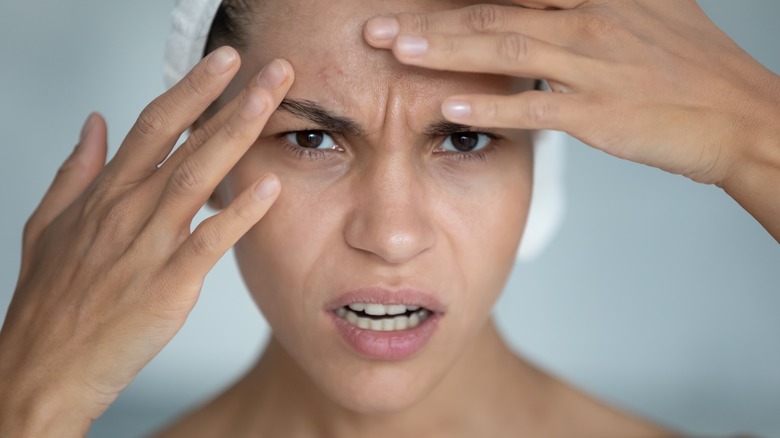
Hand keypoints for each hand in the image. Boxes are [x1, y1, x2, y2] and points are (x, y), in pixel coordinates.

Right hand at [0, 47, 292, 434]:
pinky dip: (238, 215)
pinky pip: (207, 243)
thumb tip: (94, 123)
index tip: (225, 62)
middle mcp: (127, 211)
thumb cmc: (47, 305)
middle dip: (230, 99)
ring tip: (271, 101)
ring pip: (197, 178)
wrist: (41, 371)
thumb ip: (76, 171)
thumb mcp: (46, 226)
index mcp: (105, 194)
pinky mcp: (166, 286)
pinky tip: (269, 189)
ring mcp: (146, 246)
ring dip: (236, 136)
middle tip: (273, 68)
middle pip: (184, 141)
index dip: (191, 89)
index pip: (153, 125)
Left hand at [363, 1, 779, 185]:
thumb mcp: (651, 7)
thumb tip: (555, 0)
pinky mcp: (599, 111)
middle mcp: (590, 19)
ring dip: (444, 50)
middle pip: (493, 10)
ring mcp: (594, 64)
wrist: (739, 116)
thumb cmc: (692, 66)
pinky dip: (490, 106)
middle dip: (428, 18)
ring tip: (395, 53)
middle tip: (374, 25)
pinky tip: (449, 108)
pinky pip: (534, 107)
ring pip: (504, 49)